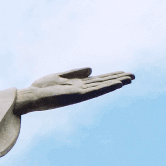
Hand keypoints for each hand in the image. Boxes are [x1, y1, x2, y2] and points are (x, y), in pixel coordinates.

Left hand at [13, 67, 134, 114]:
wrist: (31, 97)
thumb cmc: (41, 88)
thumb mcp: (59, 76)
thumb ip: (75, 73)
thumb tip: (91, 69)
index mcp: (77, 84)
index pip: (98, 80)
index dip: (111, 76)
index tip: (124, 72)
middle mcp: (81, 89)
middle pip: (103, 83)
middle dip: (118, 79)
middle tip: (134, 76)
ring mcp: (80, 93)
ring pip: (102, 87)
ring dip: (116, 83)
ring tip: (130, 79)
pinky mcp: (77, 96)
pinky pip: (95, 91)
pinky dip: (106, 87)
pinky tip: (117, 83)